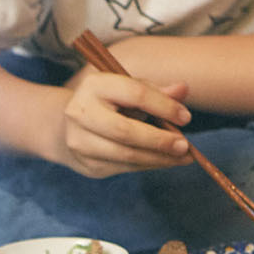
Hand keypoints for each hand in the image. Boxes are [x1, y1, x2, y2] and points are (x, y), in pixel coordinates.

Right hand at [52, 70, 192, 178]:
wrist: (68, 126)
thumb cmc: (107, 103)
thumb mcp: (128, 89)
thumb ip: (155, 90)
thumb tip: (183, 89)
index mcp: (95, 85)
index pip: (134, 94)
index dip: (163, 106)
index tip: (185, 118)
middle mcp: (81, 112)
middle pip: (125, 131)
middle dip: (158, 140)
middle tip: (184, 146)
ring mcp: (81, 141)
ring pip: (125, 154)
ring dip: (158, 158)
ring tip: (181, 157)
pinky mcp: (86, 163)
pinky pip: (124, 167)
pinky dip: (148, 165)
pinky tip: (165, 161)